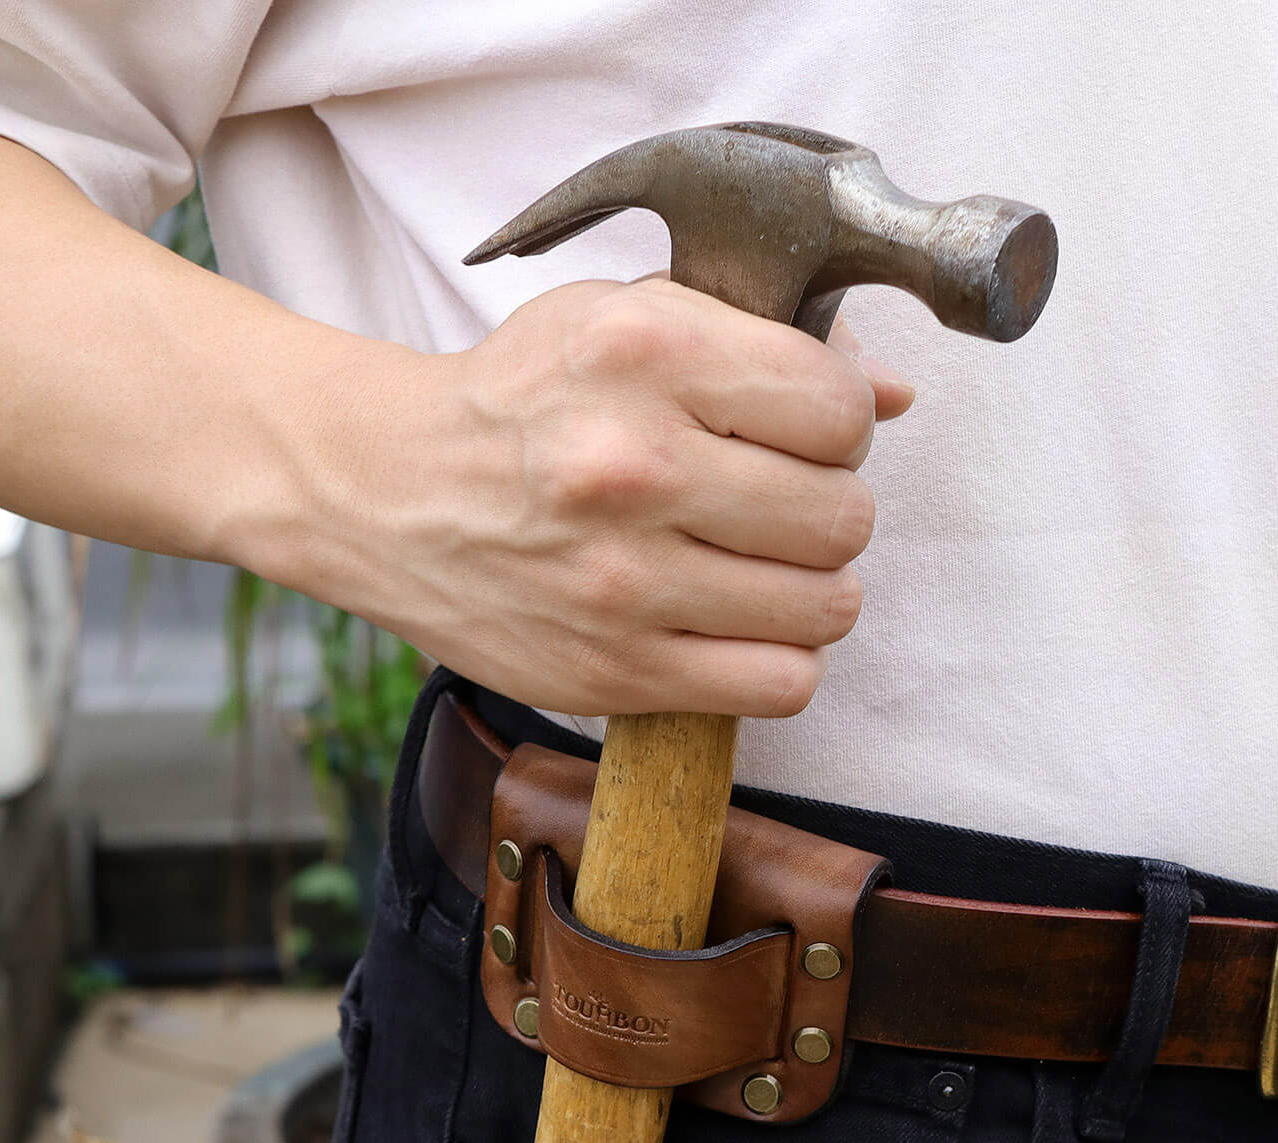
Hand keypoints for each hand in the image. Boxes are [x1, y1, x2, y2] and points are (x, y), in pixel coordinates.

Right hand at [331, 276, 912, 718]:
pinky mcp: (612, 672)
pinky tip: (740, 627)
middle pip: (843, 516)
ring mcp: (622, 582)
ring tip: (763, 569)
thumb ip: (759, 342)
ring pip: (826, 607)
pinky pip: (779, 685)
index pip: (839, 412)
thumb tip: (890, 394)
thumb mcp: (623, 322)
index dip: (838, 428)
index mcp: (645, 357)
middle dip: (829, 510)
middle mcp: (634, 468)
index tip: (800, 437)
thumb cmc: (519, 402)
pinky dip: (780, 660)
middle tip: (779, 508)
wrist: (387, 495)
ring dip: (813, 590)